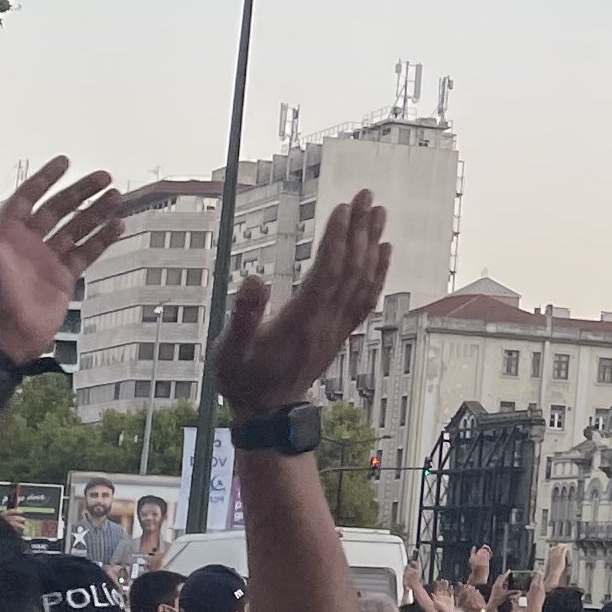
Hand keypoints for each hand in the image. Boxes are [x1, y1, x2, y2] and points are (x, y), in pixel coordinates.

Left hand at [0, 160, 127, 360]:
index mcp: (7, 231)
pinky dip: (103, 239)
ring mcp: (48, 260)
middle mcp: (29, 242)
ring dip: (97, 212)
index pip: (29, 196)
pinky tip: (117, 226)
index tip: (65, 163)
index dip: (46, 178)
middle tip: (103, 177)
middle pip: (60, 208)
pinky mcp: (64, 278)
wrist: (5, 334)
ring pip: (78, 228)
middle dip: (81, 192)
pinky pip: (88, 252)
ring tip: (116, 197)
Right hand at [212, 189, 389, 414]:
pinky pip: (366, 298)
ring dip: (372, 244)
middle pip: (351, 269)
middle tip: (368, 196)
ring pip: (363, 281)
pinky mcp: (340, 333)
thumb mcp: (229, 352)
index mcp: (301, 321)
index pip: (327, 273)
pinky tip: (383, 251)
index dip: (337, 240)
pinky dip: (377, 272)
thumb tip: (254, 279)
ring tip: (378, 213)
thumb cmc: (243, 380)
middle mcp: (326, 322)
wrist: (268, 414)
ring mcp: (337, 328)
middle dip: (359, 231)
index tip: (344, 208)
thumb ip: (241, 317)